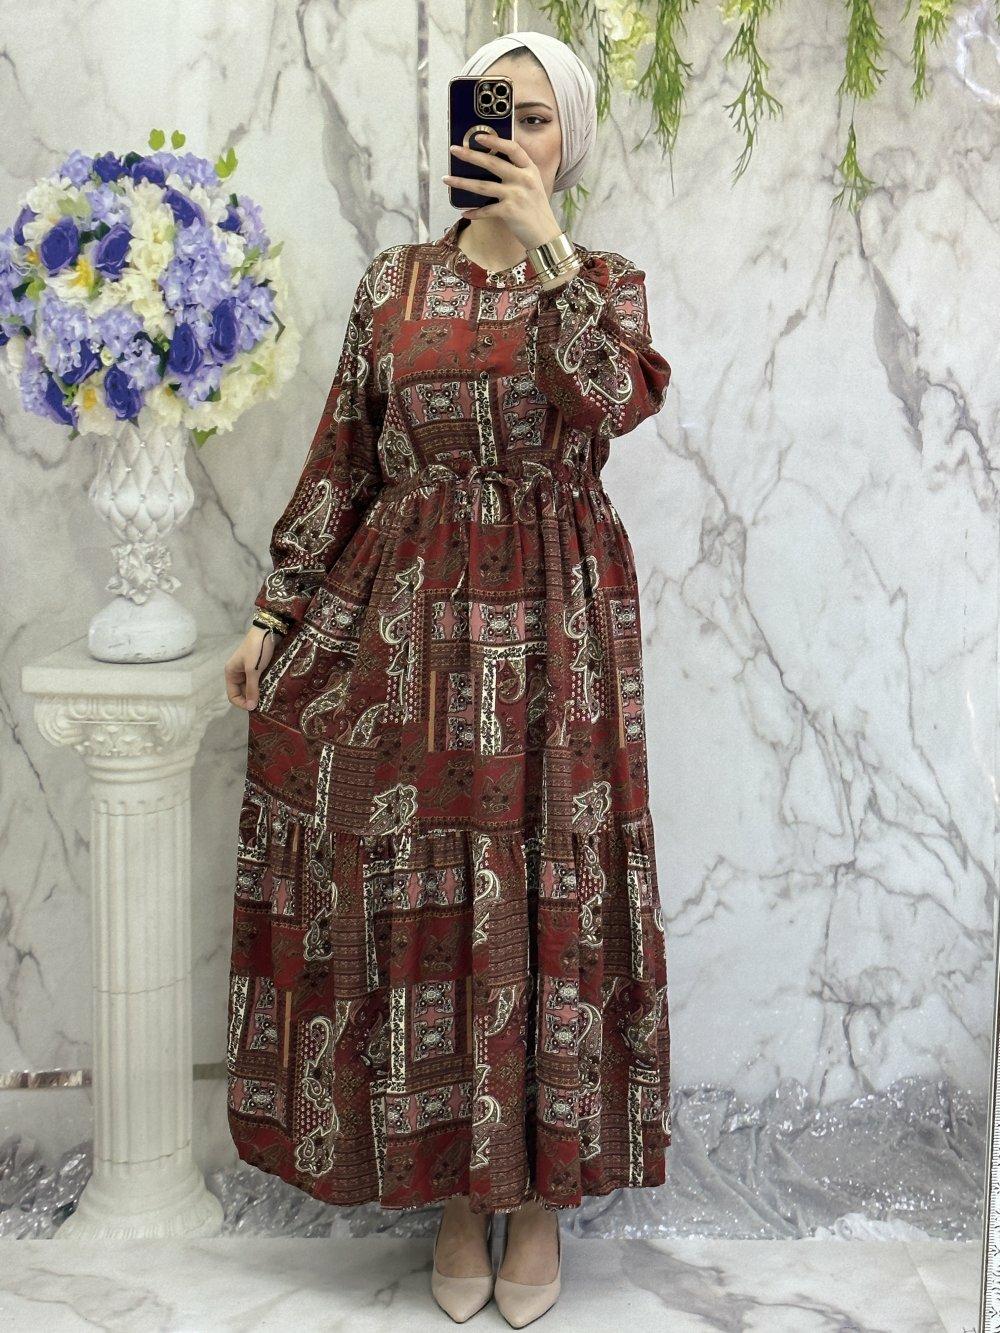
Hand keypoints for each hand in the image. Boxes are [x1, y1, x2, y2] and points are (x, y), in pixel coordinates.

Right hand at [225, 626, 278, 710]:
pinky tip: (270, 691)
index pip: (232, 696)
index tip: (255, 708)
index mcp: (231, 673)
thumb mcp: (253, 670)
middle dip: (251, 699)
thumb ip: (252, 688)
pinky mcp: (257, 668)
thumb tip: (251, 707)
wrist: (268, 631)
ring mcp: (247, 671)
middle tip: (264, 705)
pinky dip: (263, 687)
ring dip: (258, 694)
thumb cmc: (257, 649)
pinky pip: (258, 682)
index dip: (242, 704)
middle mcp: (237, 674)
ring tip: (268, 699)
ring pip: (251, 688)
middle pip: (242, 693)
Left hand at [443, 130, 563, 251]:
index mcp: (530, 169)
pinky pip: (486, 210)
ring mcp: (516, 195)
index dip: (495, 140)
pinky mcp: (510, 212)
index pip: (512, 148)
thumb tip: (491, 162)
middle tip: (454, 150)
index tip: (478, 136)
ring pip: (483, 185)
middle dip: (470, 155)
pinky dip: (474, 212)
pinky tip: (464, 212)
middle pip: (492, 163)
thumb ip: (518, 172)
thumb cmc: (536, 209)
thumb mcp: (533, 185)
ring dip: (462, 182)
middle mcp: (523, 179)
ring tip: (447, 179)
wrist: (546, 235)